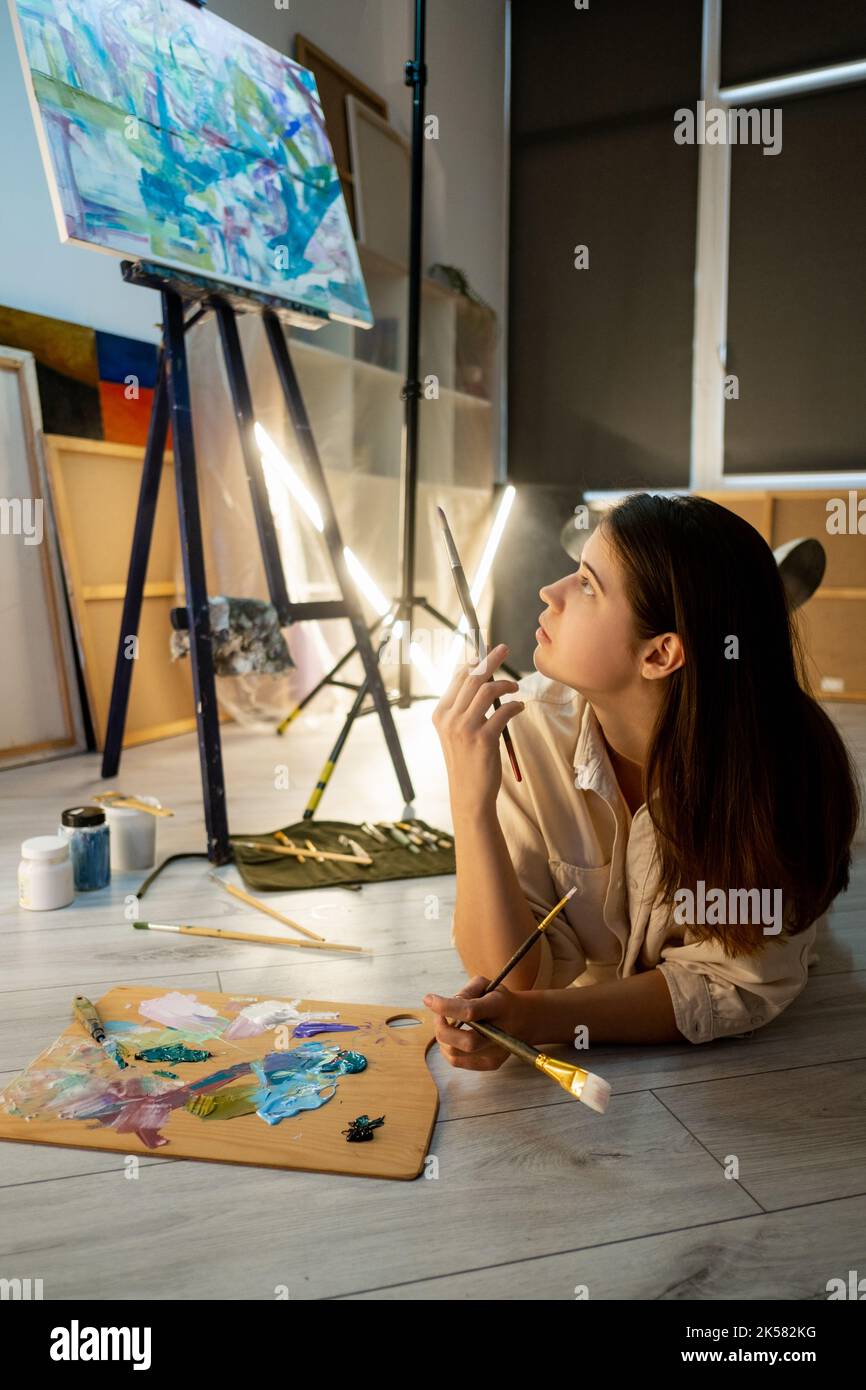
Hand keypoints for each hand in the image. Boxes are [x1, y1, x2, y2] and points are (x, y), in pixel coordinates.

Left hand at [422, 975, 521, 1069]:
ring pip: (455, 1053)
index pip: (470, 1011)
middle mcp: (500, 1034)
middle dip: (442, 1028)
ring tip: (446, 1024)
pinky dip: (447, 1048)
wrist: (521, 1020)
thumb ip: (466, 991)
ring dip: (442, 1038)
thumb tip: (444, 1005)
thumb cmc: (498, 1000)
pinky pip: (456, 1061)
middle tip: (439, 1015)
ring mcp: (496, 1052)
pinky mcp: (490, 1064)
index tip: (428, 999)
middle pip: (465, 1041)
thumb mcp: (486, 985)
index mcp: (499, 1008)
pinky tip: (451, 1036)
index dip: (445, 1007)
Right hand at [431, 643, 523, 813]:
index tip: (488, 650)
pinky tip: (519, 707)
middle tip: (504, 648)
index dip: (475, 660)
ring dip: (506, 684)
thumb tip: (478, 676)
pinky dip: (515, 705)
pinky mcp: (483, 739)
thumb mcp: (456, 732)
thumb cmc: (466, 760)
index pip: (458, 677)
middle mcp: (449, 718)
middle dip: (490, 659)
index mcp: (440, 713)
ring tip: (515, 687)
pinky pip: (503, 711)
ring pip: (487, 690)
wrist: (469, 794)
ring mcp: (464, 728)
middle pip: (473, 677)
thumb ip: (463, 707)